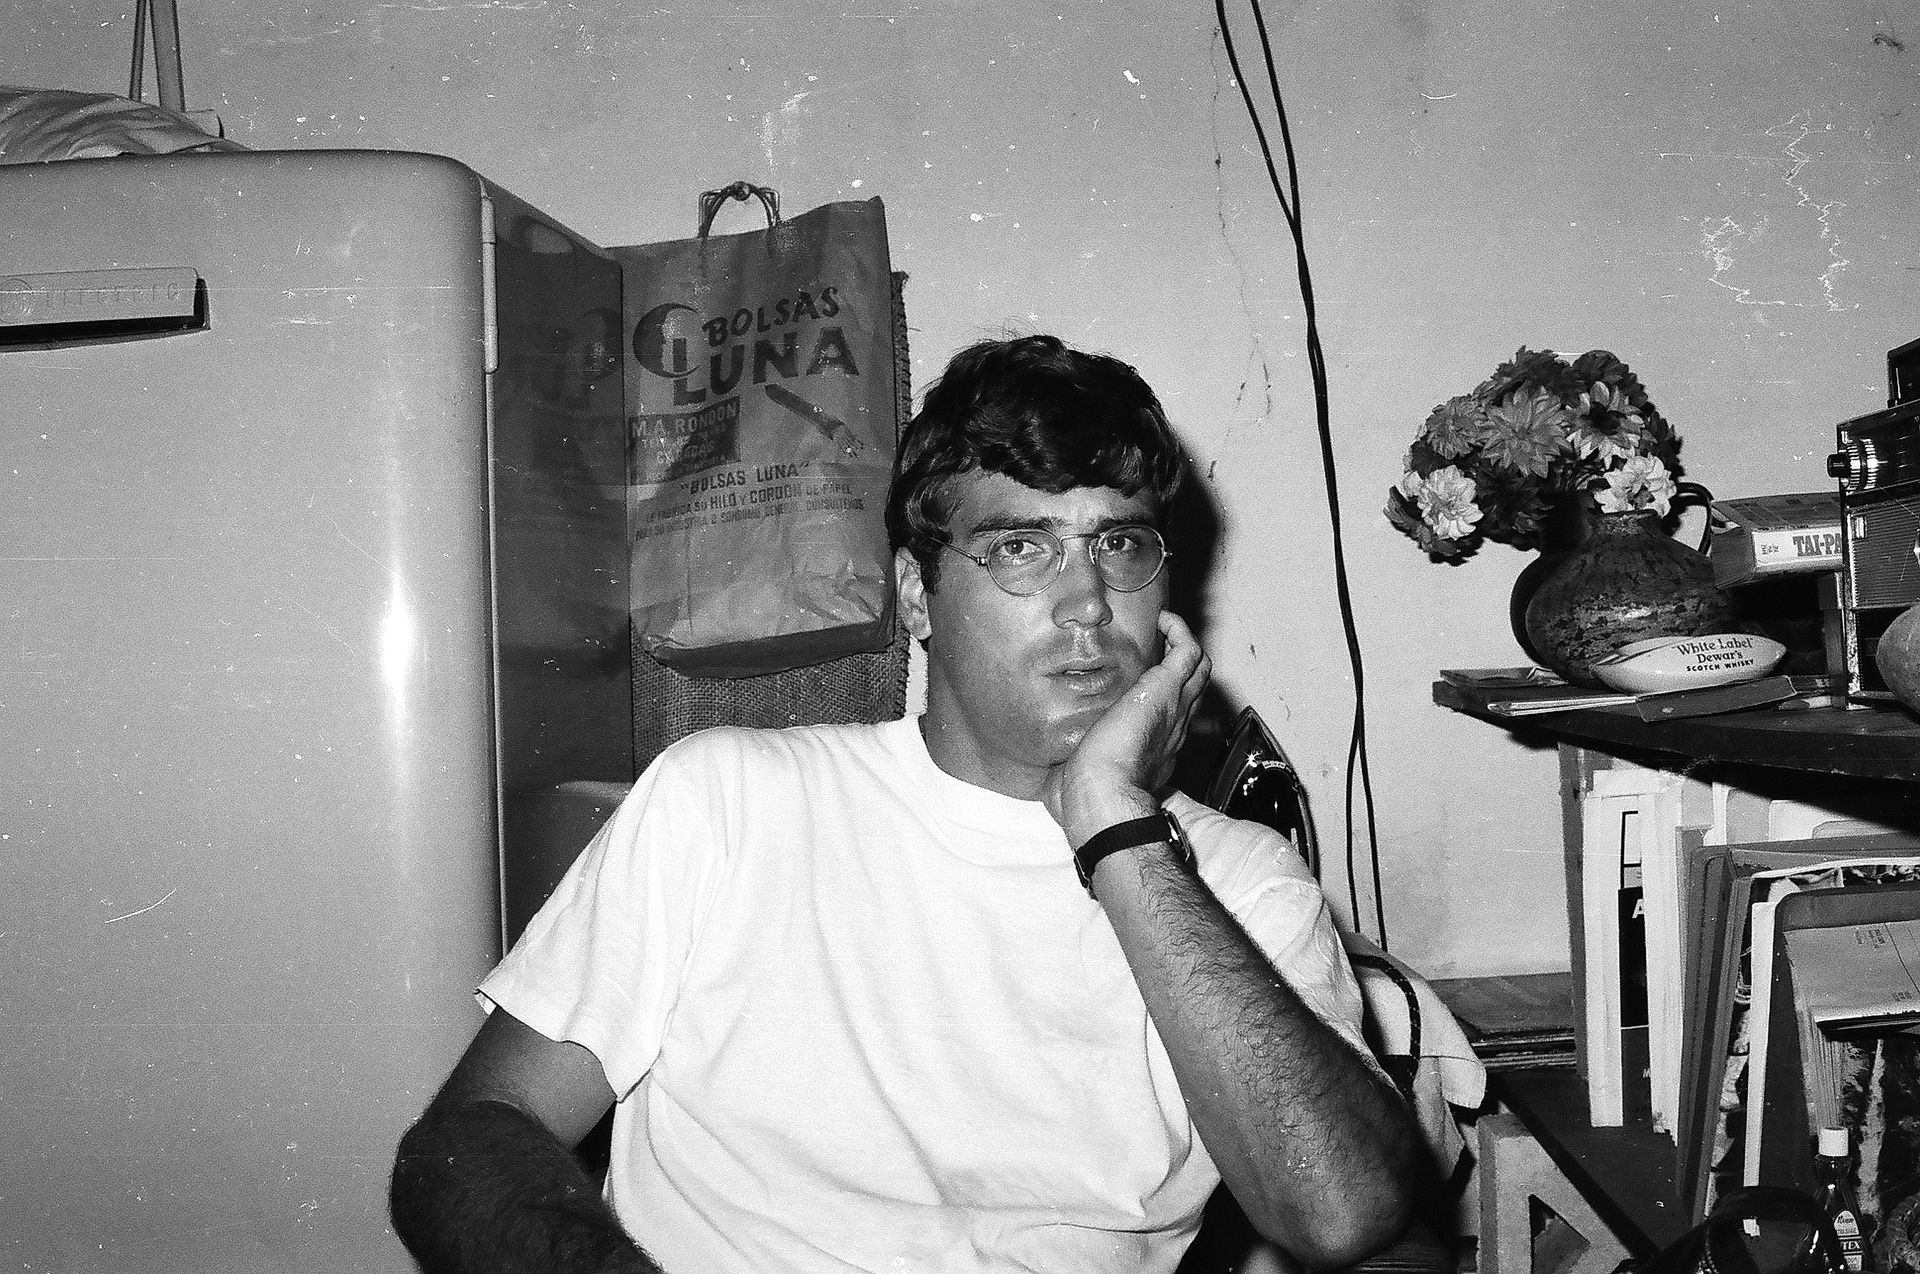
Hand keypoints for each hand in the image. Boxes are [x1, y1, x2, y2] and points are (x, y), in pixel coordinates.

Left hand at [1043, 611, 1209, 844]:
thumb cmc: (1087, 797)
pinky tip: (1162, 619)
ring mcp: (1174, 707)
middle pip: (1194, 687)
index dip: (1165, 696)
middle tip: (1161, 642)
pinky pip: (1189, 651)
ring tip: (1164, 626)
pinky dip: (1180, 630)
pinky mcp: (1165, 689)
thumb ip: (1072, 773)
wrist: (1102, 794)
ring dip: (1185, 642)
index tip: (1145, 682)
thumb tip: (1048, 781)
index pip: (1171, 716)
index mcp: (1155, 749)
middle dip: (1181, 663)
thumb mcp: (1080, 780)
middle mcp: (1172, 727)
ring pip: (1199, 668)